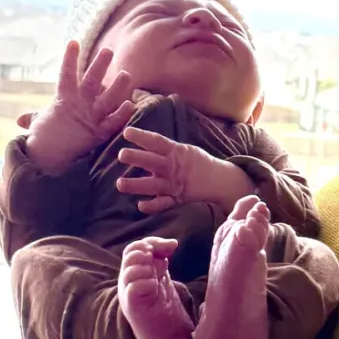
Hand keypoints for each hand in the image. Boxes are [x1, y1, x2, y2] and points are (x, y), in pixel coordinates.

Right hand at [23, 41, 137, 174]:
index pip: (66, 75)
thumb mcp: (40, 124)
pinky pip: (112, 123)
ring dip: (118, 88)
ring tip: (127, 74)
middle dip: (100, 66)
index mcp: (63, 99)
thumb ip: (35, 117)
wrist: (46, 160)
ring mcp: (89, 119)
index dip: (69, 59)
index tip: (73, 42)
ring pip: (107, 100)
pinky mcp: (98, 135)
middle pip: (91, 82)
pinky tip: (131, 105)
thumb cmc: (44, 139)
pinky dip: (122, 115)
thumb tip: (21, 119)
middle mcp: (78, 106)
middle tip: (108, 50)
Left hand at [115, 126, 253, 215]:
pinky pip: (164, 205)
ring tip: (120, 184)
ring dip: (136, 185)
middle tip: (121, 155)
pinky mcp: (177, 199)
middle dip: (137, 158)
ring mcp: (175, 185)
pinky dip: (152, 206)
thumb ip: (165, 148)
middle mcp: (174, 168)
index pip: (157, 142)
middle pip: (153, 162)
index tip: (126, 132)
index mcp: (176, 152)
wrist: (219, 180)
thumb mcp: (184, 149)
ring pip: (153, 185)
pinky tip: (141, 206)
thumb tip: (142, 140)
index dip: (142, 136)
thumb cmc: (198, 162)